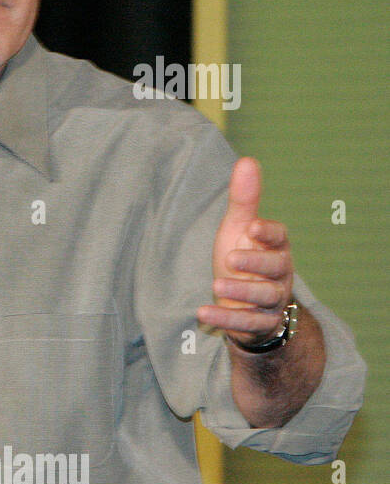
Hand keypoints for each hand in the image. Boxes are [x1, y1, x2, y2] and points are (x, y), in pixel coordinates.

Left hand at [196, 157, 293, 348]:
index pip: (280, 237)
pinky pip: (246, 323)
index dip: (268, 232)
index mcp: (276, 247)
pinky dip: (226, 318)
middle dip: (256, 263)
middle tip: (231, 258)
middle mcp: (279, 274)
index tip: (252, 226)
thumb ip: (244, 199)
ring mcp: (271, 301)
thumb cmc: (244, 258)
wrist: (248, 304)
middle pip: (276, 268)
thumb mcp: (240, 229)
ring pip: (264, 297)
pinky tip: (202, 312)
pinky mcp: (260, 323)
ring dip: (241, 291)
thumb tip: (247, 160)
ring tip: (216, 284)